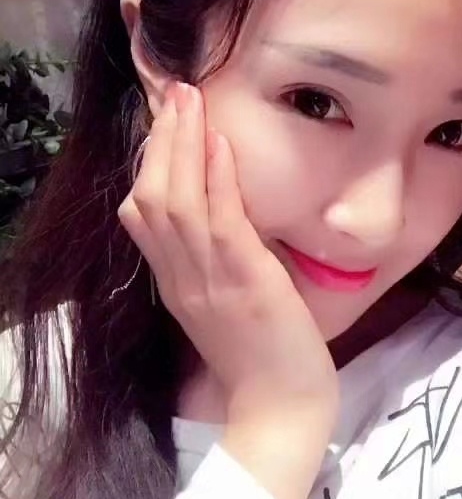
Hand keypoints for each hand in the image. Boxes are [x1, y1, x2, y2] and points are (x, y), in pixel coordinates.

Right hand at [118, 82, 338, 498]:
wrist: (281, 408)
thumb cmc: (263, 357)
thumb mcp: (224, 304)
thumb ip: (214, 263)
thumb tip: (223, 217)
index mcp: (174, 283)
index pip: (142, 213)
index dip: (149, 162)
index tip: (162, 121)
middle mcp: (180, 277)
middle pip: (151, 196)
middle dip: (161, 139)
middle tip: (173, 90)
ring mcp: (208, 280)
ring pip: (176, 201)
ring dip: (181, 144)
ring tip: (189, 98)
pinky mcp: (244, 282)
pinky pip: (220, 221)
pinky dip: (216, 178)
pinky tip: (220, 143)